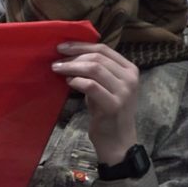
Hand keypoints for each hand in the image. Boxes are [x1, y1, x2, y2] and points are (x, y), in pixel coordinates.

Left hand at [51, 42, 138, 164]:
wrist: (117, 141)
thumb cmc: (107, 112)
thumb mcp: (105, 86)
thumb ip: (96, 71)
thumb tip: (71, 55)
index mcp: (130, 69)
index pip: (104, 49)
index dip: (81, 45)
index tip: (62, 47)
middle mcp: (130, 78)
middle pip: (98, 57)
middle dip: (73, 56)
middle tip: (56, 61)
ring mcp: (124, 91)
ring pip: (94, 68)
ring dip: (72, 67)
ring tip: (57, 69)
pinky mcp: (114, 104)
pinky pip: (91, 86)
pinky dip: (77, 81)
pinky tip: (68, 82)